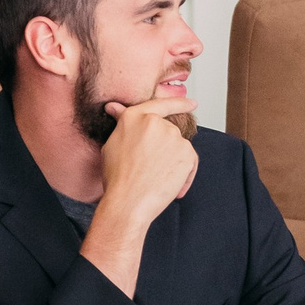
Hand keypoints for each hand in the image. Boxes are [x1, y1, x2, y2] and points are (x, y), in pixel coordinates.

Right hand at [99, 95, 199, 227]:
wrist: (128, 201)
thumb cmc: (117, 177)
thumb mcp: (112, 144)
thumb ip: (122, 124)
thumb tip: (114, 107)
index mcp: (135, 116)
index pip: (161, 104)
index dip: (179, 103)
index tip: (192, 103)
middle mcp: (155, 122)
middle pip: (168, 133)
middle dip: (164, 151)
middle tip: (150, 170)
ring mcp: (173, 136)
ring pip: (179, 148)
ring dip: (172, 163)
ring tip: (156, 180)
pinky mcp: (187, 153)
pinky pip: (190, 163)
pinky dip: (184, 176)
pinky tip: (171, 188)